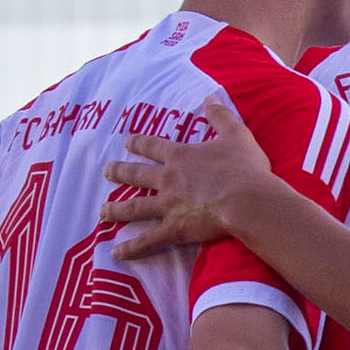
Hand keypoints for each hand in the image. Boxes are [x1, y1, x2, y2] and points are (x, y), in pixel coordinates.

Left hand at [101, 97, 278, 259]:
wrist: (248, 200)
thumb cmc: (244, 168)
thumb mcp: (236, 135)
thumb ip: (220, 116)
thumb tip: (210, 96)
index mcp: (180, 156)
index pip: (153, 146)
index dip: (139, 143)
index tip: (127, 141)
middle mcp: (167, 180)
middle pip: (136, 175)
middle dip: (120, 172)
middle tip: (106, 172)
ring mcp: (168, 206)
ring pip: (135, 207)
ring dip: (116, 210)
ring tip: (102, 212)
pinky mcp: (174, 229)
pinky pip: (148, 240)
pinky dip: (132, 248)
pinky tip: (117, 253)